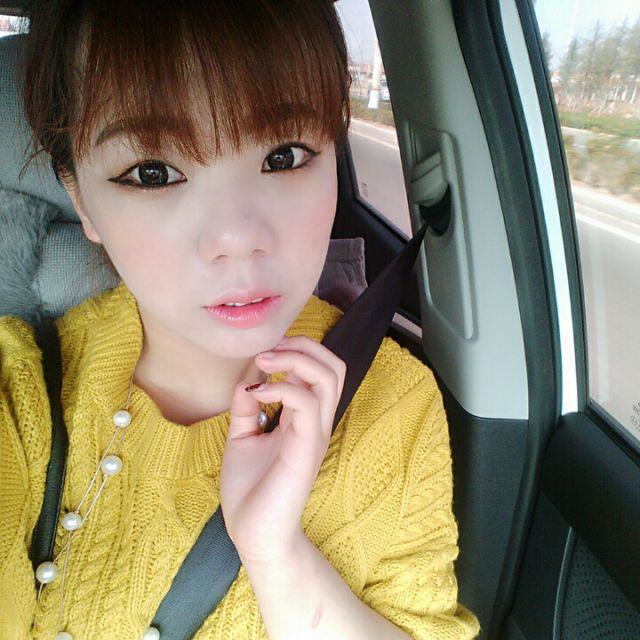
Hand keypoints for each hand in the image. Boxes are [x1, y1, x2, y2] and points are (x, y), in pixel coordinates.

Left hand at [220, 336, 345, 565]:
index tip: (263, 351)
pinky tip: (256, 394)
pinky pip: (307, 403)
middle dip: (303, 345)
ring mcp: (314, 434)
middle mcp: (316, 422)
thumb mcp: (244, 437)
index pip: (321, 369)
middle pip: (334, 365)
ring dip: (294, 359)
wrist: (253, 533)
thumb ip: (247, 407)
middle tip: (268, 350)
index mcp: (305, 418)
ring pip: (328, 377)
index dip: (297, 348)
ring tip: (264, 363)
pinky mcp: (305, 448)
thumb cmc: (250, 489)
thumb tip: (246, 380)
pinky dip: (281, 388)